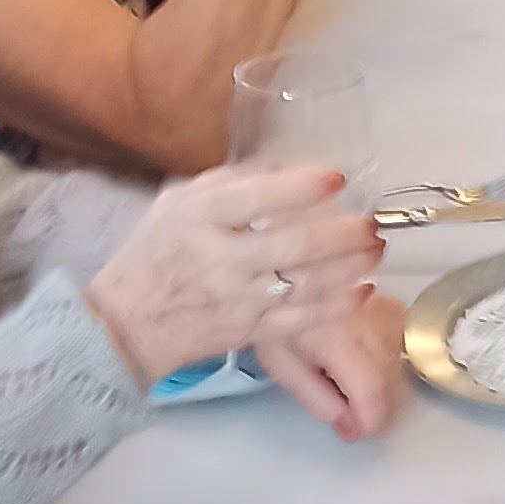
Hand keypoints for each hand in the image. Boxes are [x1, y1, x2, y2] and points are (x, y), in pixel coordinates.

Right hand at [84, 162, 379, 387]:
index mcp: (199, 218)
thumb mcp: (178, 202)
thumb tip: (284, 172)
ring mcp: (237, 299)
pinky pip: (303, 322)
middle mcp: (220, 258)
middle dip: (342, 232)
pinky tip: (361, 290)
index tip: (336, 179)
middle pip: (294, 245)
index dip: (302, 188)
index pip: (257, 198)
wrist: (129, 322)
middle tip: (370, 222)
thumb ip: (228, 184)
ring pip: (306, 285)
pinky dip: (337, 306)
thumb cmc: (156, 254)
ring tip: (375, 250)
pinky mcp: (250, 332)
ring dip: (350, 267)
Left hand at [253, 280, 407, 441]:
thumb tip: (348, 424)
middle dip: (375, 408)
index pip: (372, 390)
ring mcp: (382, 310)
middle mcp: (366, 321)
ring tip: (350, 383)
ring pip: (399, 363)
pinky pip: (399, 342)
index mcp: (336, 337)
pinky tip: (365, 359)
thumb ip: (317, 399)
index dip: (371, 421)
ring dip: (382, 384)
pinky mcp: (389, 304)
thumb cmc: (275, 312)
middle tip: (350, 416)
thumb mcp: (281, 365)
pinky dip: (387, 359)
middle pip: (391, 382)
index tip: (359, 431)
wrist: (281, 272)